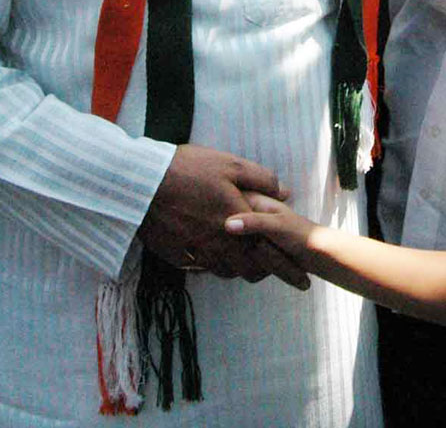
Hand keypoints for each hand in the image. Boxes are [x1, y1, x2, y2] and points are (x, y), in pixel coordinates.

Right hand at [139, 144, 308, 288]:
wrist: (142, 184)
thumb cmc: (189, 169)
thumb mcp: (231, 165)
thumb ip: (262, 179)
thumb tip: (285, 192)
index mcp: (239, 224)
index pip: (271, 254)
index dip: (289, 269)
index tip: (304, 281)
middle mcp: (221, 245)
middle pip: (251, 271)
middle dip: (268, 274)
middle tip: (279, 273)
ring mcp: (199, 253)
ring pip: (228, 272)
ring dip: (242, 270)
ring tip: (252, 266)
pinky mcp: (178, 256)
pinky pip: (204, 269)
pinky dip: (216, 266)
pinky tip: (217, 257)